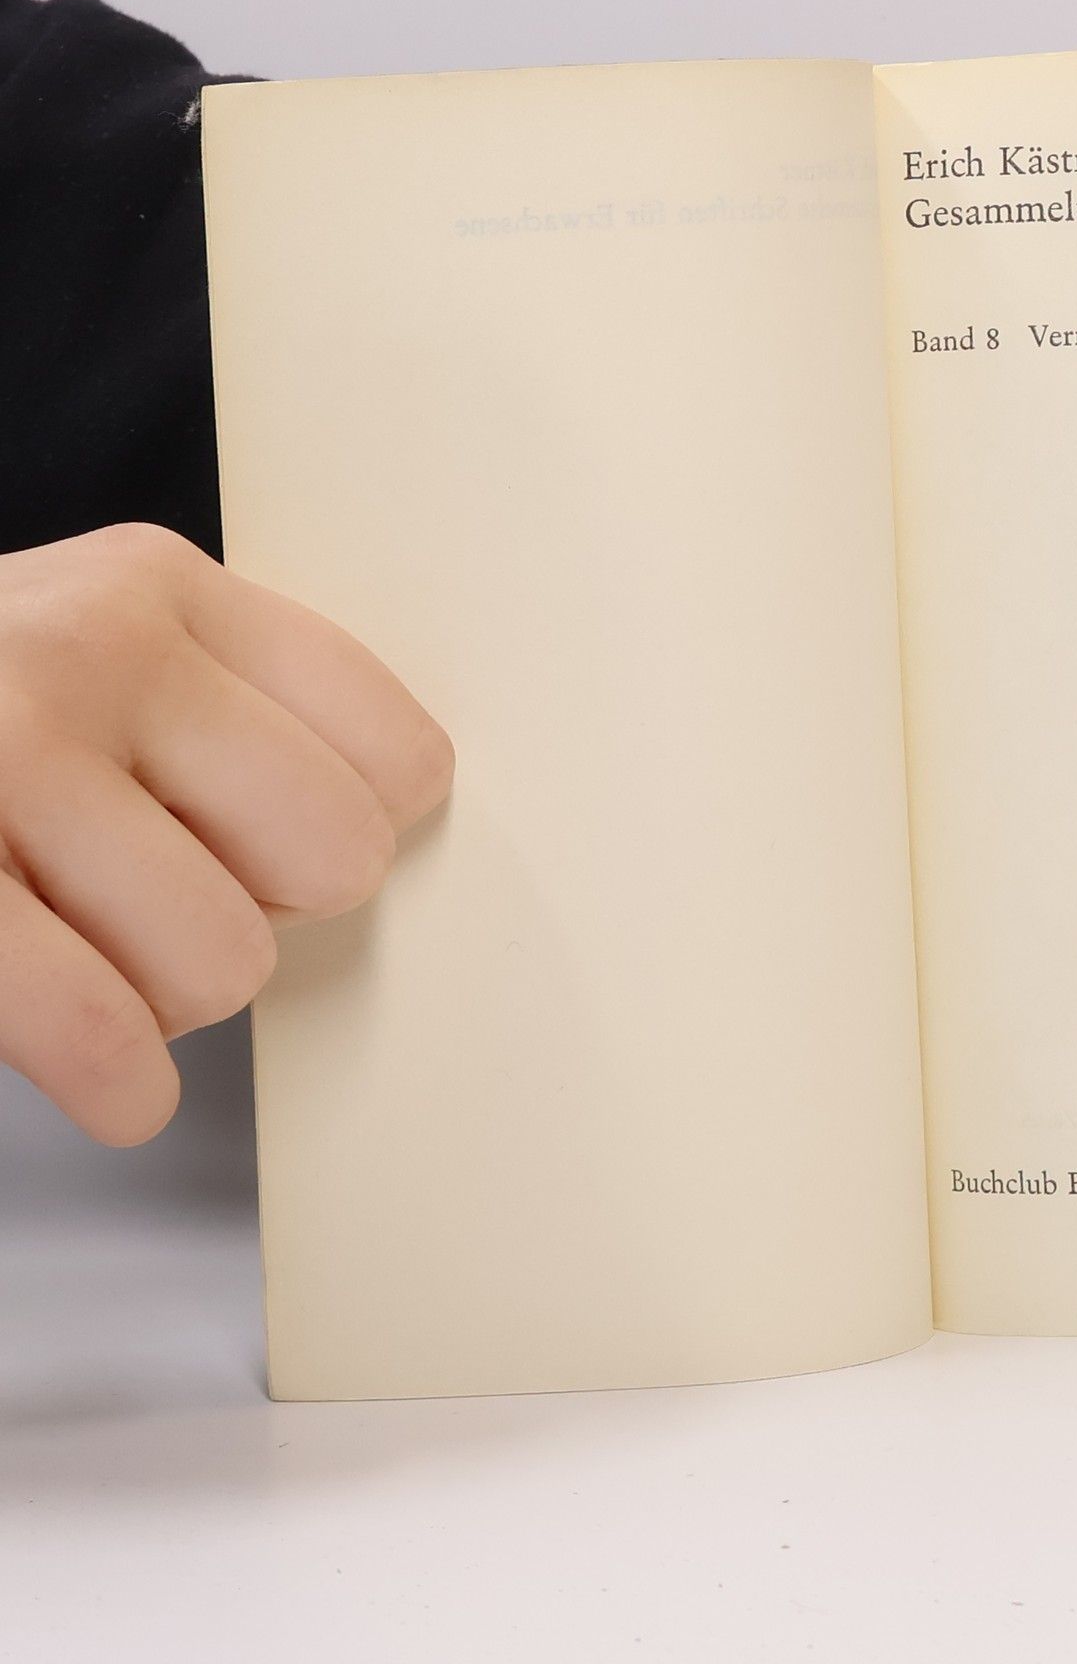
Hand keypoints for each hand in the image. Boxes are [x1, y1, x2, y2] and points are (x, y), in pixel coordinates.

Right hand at [0, 524, 453, 1143]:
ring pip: (227, 959)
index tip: (287, 844)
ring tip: (95, 949)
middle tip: (183, 897)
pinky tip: (113, 1081)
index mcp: (160, 588)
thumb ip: (227, 707)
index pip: (397, 747)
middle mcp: (84, 649)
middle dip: (274, 910)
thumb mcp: (90, 653)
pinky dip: (119, 1082)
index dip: (358, 825)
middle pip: (338, 854)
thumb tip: (395, 823)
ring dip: (171, 995)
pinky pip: (99, 1025)